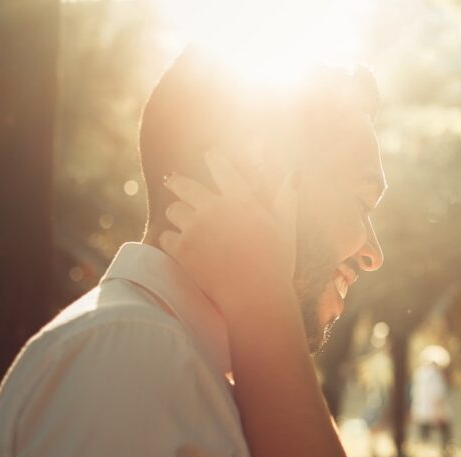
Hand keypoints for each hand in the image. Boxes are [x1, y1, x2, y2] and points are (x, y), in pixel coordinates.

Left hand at [160, 148, 298, 316]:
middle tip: (173, 182)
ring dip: (177, 216)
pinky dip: (171, 242)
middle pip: (185, 186)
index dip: (214, 158)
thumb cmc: (276, 266)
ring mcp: (196, 228)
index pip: (223, 168)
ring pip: (173, 210)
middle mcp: (215, 209)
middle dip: (178, 183)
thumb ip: (287, 199)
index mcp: (242, 201)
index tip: (209, 153)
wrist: (256, 298)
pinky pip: (165, 236)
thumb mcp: (285, 230)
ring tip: (182, 224)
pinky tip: (181, 249)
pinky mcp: (181, 249)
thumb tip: (294, 173)